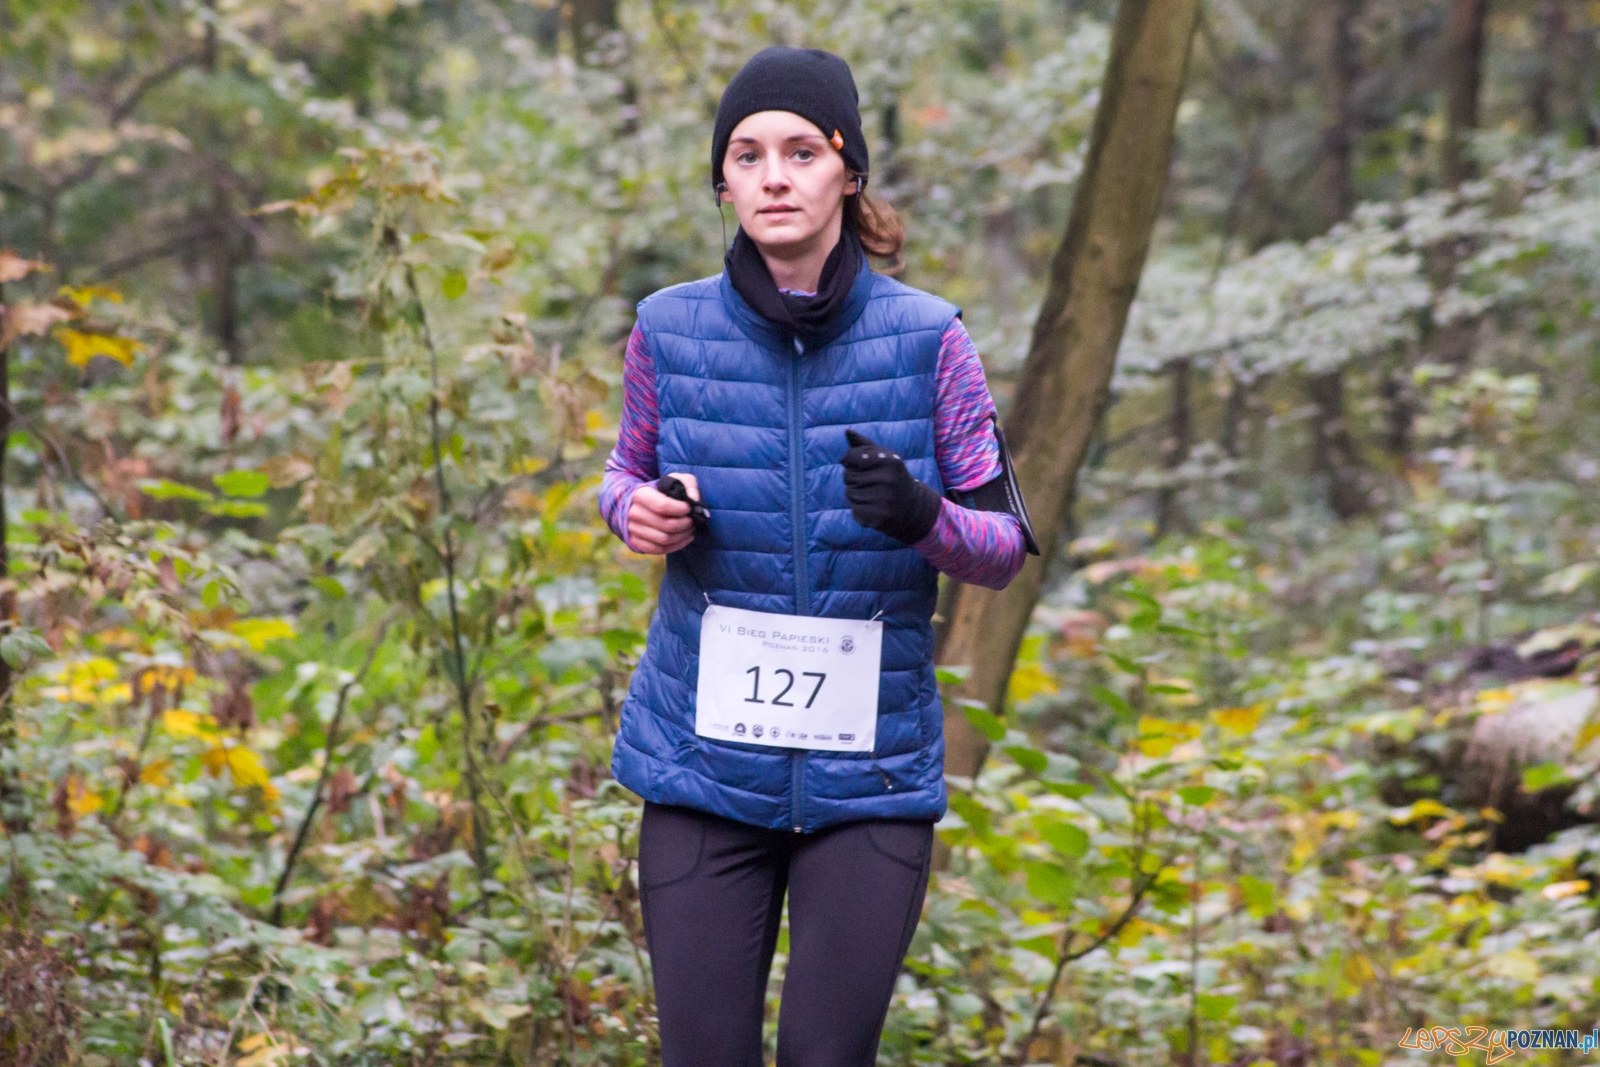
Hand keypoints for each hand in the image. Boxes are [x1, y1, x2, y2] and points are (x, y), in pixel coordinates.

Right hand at [626, 473, 700, 553]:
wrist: (640, 502)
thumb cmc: (661, 490)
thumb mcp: (675, 479)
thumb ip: (688, 484)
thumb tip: (694, 500)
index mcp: (640, 495)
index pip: (662, 506)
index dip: (680, 509)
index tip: (689, 508)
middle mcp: (634, 513)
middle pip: (666, 525)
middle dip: (685, 524)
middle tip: (693, 520)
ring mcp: (633, 529)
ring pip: (664, 540)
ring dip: (683, 536)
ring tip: (690, 528)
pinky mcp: (636, 542)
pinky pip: (659, 550)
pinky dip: (676, 546)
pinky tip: (685, 538)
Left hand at [840, 430, 941, 544]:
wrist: (912, 507)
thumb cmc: (893, 477)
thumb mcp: (884, 457)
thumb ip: (864, 444)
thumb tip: (847, 432)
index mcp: (889, 460)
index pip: (851, 456)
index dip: (852, 461)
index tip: (862, 465)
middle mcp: (888, 480)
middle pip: (848, 476)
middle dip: (853, 478)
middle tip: (870, 483)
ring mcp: (884, 500)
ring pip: (849, 493)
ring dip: (856, 494)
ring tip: (873, 495)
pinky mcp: (879, 518)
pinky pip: (854, 510)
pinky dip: (859, 510)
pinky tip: (874, 508)